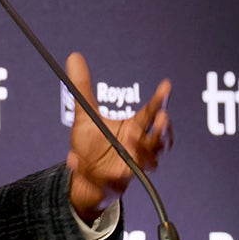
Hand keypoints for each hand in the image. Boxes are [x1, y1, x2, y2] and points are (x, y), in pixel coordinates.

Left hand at [65, 52, 172, 221]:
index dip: (161, 100)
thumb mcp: (85, 115)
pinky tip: (72, 158)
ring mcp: (130, 166)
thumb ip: (82, 87)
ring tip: (131, 137)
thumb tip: (74, 56)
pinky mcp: (115, 183)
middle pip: (159, 139)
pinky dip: (91, 170)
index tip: (166, 85)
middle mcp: (138, 148)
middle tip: (161, 118)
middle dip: (163, 130)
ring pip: (147, 160)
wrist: (85, 178)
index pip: (152, 113)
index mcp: (134, 129)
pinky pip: (110, 178)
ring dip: (142, 150)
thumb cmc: (92, 146)